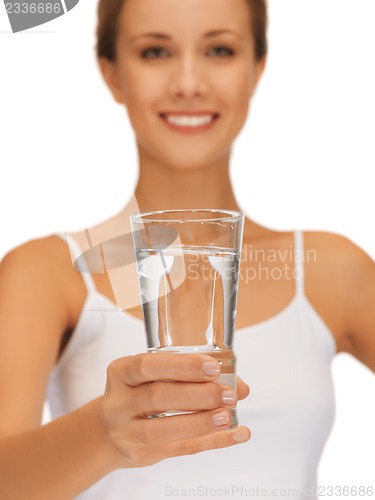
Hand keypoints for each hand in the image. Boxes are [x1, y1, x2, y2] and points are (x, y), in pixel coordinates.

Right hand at [100, 353, 250, 467]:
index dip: (182, 367)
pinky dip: (213, 442)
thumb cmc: (138, 392)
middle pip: (157, 397)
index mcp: (122, 373)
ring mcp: (129, 432)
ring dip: (200, 422)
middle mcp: (120, 403)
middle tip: (226, 393)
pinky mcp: (144, 455)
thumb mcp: (153, 375)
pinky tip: (236, 434)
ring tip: (227, 415)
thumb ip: (191, 373)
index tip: (212, 367)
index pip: (147, 366)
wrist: (108, 430)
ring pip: (162, 429)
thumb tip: (239, 386)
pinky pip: (181, 450)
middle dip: (197, 395)